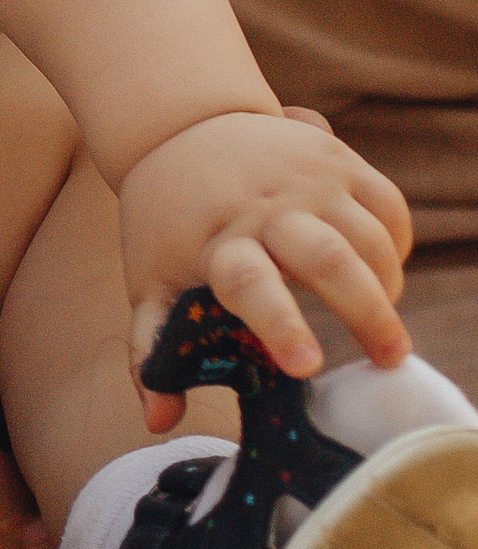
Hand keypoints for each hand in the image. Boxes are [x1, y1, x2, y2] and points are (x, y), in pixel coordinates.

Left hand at [118, 109, 412, 413]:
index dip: (279, 324)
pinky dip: (398, 244)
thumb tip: (159, 420)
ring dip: (386, 286)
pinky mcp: (337, 158)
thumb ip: (154, 350)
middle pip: (327, 258)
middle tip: (391, 358)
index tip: (306, 367)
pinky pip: (388, 205)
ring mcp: (305, 178)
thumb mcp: (151, 282)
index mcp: (218, 241)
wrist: (180, 128)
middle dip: (367, 312)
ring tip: (382, 324)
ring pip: (367, 237)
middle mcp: (265, 207)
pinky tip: (383, 272)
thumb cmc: (168, 224)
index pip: (249, 282)